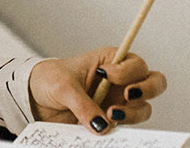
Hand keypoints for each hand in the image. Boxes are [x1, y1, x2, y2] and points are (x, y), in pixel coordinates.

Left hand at [27, 47, 166, 134]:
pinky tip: (104, 128)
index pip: (136, 63)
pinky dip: (120, 129)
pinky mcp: (110, 120)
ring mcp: (118, 102)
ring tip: (110, 115)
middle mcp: (120, 82)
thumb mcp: (62, 86)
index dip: (128, 70)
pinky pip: (125, 127)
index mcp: (111, 61)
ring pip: (143, 109)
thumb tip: (102, 125)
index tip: (108, 75)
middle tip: (127, 95)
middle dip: (147, 89)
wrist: (35, 99)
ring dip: (132, 113)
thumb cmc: (49, 80)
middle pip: (154, 83)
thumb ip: (82, 104)